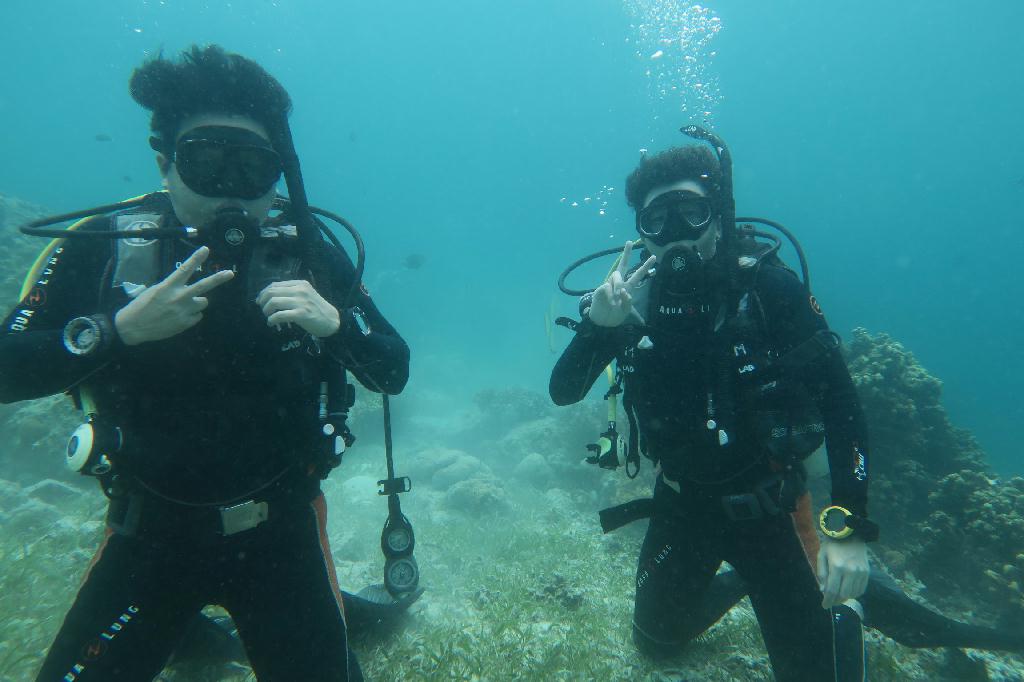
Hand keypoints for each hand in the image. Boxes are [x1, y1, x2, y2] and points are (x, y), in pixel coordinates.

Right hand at [114, 246, 233, 345]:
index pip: (185, 269)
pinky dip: (192, 315)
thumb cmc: (141, 306)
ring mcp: (184, 311)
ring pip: (203, 302)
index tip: (206, 249)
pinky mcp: (186, 323)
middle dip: (218, 278)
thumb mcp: (155, 290)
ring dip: (197, 302)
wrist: (133, 327)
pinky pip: (198, 316)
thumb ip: (173, 287)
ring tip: (183, 306)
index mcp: (168, 286)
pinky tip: (179, 317)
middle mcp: (178, 297)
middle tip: (230, 273)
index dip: (196, 258)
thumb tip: (187, 287)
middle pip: (203, 286)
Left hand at [256, 280, 340, 337]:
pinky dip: (272, 320)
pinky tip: (272, 323)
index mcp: (300, 284)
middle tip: (263, 310)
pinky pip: (279, 315)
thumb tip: (271, 296)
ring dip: (266, 311)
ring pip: (273, 302)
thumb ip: (292, 293)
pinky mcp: (301, 314)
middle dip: (263, 302)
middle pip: (272, 292)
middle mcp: (300, 290)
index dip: (263, 293)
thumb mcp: (306, 295)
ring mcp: (301, 302)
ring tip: (268, 316)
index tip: (260, 301)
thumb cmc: (317, 309)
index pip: (275, 284)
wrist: (332, 321)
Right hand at [587, 241, 655, 326]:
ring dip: (618, 286)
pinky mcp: (601, 288)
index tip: (653, 257)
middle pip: (623, 265)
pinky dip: (610, 295)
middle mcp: (618, 283)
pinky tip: (610, 302)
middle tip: (629, 242)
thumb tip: (623, 290)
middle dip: (626, 253)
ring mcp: (609, 285)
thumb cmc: (615, 316)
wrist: (602, 323)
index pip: (637, 274)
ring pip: (616, 276)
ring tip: (616, 300)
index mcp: (627, 287)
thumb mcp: (626, 312)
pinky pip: (607, 287)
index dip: (645, 266)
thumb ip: (628, 302)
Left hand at [817, 537, 868, 608]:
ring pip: (854, 593)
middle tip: (831, 602)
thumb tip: (823, 590)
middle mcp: (850, 571)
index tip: (825, 606)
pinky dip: (855, 593)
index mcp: (837, 567)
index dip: (828, 601)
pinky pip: (862, 589)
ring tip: (838, 597)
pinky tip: (848, 591)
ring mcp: (860, 572)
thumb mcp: (822, 556)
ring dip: (845, 598)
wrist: (850, 533)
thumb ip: (822, 573)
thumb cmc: (832, 544)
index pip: (832, 590)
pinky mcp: (867, 572)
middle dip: (836, 601)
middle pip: (844, 594)